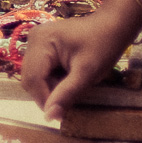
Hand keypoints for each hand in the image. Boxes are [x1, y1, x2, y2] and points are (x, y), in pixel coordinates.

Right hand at [19, 2, 141, 122]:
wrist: (112, 25)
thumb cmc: (103, 46)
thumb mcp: (87, 73)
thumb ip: (66, 94)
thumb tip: (50, 117)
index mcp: (41, 42)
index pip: (32, 79)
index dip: (44, 99)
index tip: (61, 112)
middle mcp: (33, 38)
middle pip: (29, 78)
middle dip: (47, 92)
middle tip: (69, 96)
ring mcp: (35, 40)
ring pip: (33, 75)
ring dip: (49, 86)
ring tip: (70, 83)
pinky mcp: (41, 43)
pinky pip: (39, 68)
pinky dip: (51, 78)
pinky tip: (66, 75)